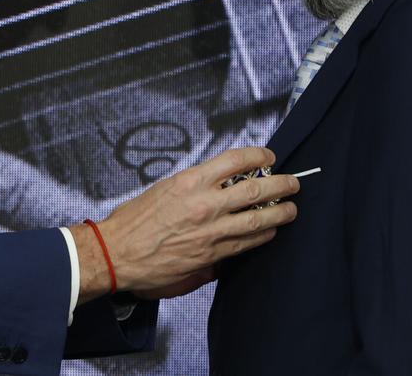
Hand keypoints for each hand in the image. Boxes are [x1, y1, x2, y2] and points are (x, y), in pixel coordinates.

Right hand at [71, 147, 297, 301]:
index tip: (269, 157)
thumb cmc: (135, 220)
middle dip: (281, 184)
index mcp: (191, 181)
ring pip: (257, 220)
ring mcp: (211, 231)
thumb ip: (195, 187)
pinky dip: (262, 236)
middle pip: (255, 190)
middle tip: (294, 182)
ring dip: (280, 213)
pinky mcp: (211, 255)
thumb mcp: (164, 188)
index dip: (258, 156)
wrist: (117, 252)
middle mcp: (205, 204)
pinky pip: (246, 244)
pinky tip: (270, 232)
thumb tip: (220, 188)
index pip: (235, 161)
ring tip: (292, 208)